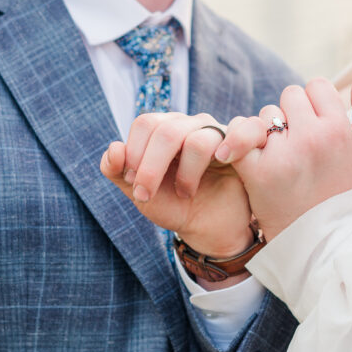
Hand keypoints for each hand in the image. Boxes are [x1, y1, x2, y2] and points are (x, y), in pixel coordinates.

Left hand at [99, 113, 253, 258]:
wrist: (209, 228)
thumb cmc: (173, 205)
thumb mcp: (138, 192)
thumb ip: (116, 171)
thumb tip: (114, 148)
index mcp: (162, 129)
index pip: (145, 123)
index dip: (135, 153)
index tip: (133, 184)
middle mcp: (188, 125)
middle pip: (165, 129)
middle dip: (151, 166)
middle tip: (146, 195)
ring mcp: (215, 133)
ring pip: (194, 140)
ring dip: (184, 175)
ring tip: (184, 194)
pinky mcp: (237, 147)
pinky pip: (221, 145)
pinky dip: (205, 168)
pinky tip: (202, 183)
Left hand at [215, 78, 351, 239]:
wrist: (312, 236)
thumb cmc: (336, 191)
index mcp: (338, 131)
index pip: (317, 85)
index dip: (314, 104)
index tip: (314, 126)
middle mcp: (311, 139)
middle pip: (290, 94)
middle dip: (292, 114)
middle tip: (296, 142)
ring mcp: (281, 154)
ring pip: (265, 113)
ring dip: (270, 130)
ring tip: (280, 156)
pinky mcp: (254, 169)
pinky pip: (240, 131)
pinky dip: (242, 142)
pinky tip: (253, 159)